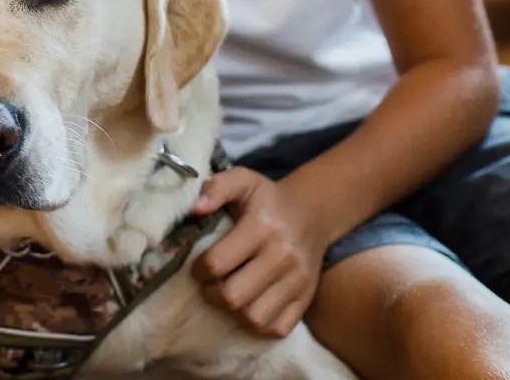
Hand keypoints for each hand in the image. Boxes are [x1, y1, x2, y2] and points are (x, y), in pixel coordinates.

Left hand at [190, 168, 329, 337]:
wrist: (313, 211)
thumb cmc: (268, 198)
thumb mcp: (243, 180)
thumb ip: (216, 187)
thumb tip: (195, 208)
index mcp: (262, 226)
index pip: (218, 262)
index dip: (199, 269)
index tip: (198, 266)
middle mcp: (283, 256)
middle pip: (234, 296)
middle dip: (211, 293)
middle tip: (209, 284)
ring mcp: (298, 281)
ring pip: (254, 317)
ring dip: (232, 312)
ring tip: (227, 294)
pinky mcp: (306, 298)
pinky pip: (277, 328)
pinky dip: (257, 324)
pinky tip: (248, 306)